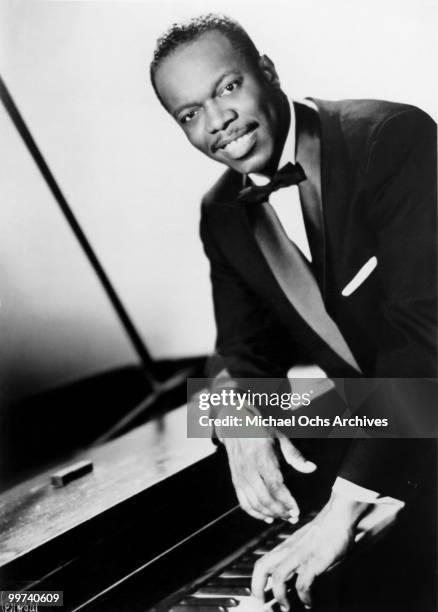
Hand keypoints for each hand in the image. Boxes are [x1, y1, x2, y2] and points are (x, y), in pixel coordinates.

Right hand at [217, 406, 316, 522]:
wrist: (234, 425)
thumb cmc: (260, 431)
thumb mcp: (279, 437)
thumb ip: (295, 455)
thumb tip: (312, 468)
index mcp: (262, 457)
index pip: (274, 485)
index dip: (286, 501)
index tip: (296, 510)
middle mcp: (249, 468)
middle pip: (264, 498)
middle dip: (280, 511)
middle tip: (292, 517)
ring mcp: (240, 476)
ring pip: (254, 503)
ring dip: (269, 514)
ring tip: (283, 517)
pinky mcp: (235, 480)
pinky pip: (243, 502)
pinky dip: (255, 513)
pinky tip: (266, 517)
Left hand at [251, 492, 370, 609]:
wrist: (338, 516)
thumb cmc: (323, 531)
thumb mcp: (303, 545)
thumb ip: (295, 559)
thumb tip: (290, 581)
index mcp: (285, 547)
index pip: (262, 563)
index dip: (255, 582)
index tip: (257, 596)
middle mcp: (289, 550)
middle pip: (262, 567)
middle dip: (257, 588)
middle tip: (261, 604)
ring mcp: (301, 554)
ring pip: (279, 575)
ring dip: (280, 596)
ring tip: (286, 607)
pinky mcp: (316, 559)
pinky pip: (303, 581)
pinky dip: (304, 596)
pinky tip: (309, 602)